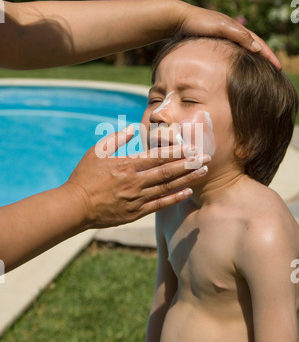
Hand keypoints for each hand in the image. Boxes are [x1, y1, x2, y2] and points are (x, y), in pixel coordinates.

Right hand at [66, 126, 209, 227]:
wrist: (75, 206)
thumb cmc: (84, 176)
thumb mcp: (97, 152)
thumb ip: (116, 139)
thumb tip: (132, 128)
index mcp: (127, 165)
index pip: (158, 156)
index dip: (177, 151)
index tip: (192, 147)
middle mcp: (135, 181)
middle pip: (167, 171)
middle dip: (188, 163)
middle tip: (206, 158)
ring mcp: (136, 198)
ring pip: (167, 187)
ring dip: (186, 179)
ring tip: (202, 172)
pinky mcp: (135, 213)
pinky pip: (159, 205)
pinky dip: (174, 198)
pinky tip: (187, 192)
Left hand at [175, 2, 280, 68]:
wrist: (177, 18)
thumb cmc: (198, 22)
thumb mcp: (220, 27)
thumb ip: (238, 35)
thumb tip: (257, 47)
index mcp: (236, 28)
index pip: (258, 43)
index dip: (269, 55)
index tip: (278, 67)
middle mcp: (232, 30)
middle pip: (253, 44)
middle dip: (265, 56)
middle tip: (274, 69)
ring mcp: (223, 34)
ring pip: (243, 47)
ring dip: (253, 57)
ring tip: (259, 69)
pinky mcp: (213, 38)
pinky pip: (232, 49)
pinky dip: (239, 56)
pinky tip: (236, 65)